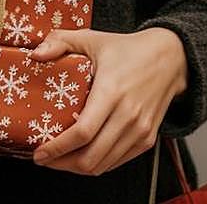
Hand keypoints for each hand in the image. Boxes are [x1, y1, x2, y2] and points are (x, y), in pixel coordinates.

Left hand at [29, 27, 187, 175]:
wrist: (171, 57)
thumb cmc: (129, 49)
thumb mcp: (93, 38)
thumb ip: (61, 41)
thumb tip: (35, 55)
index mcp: (111, 91)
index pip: (82, 132)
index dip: (57, 148)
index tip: (40, 153)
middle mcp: (128, 115)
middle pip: (90, 157)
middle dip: (62, 164)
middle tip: (45, 159)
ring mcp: (140, 130)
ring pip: (103, 165)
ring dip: (78, 168)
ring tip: (60, 160)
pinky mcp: (147, 138)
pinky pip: (117, 162)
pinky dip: (98, 165)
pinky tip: (83, 156)